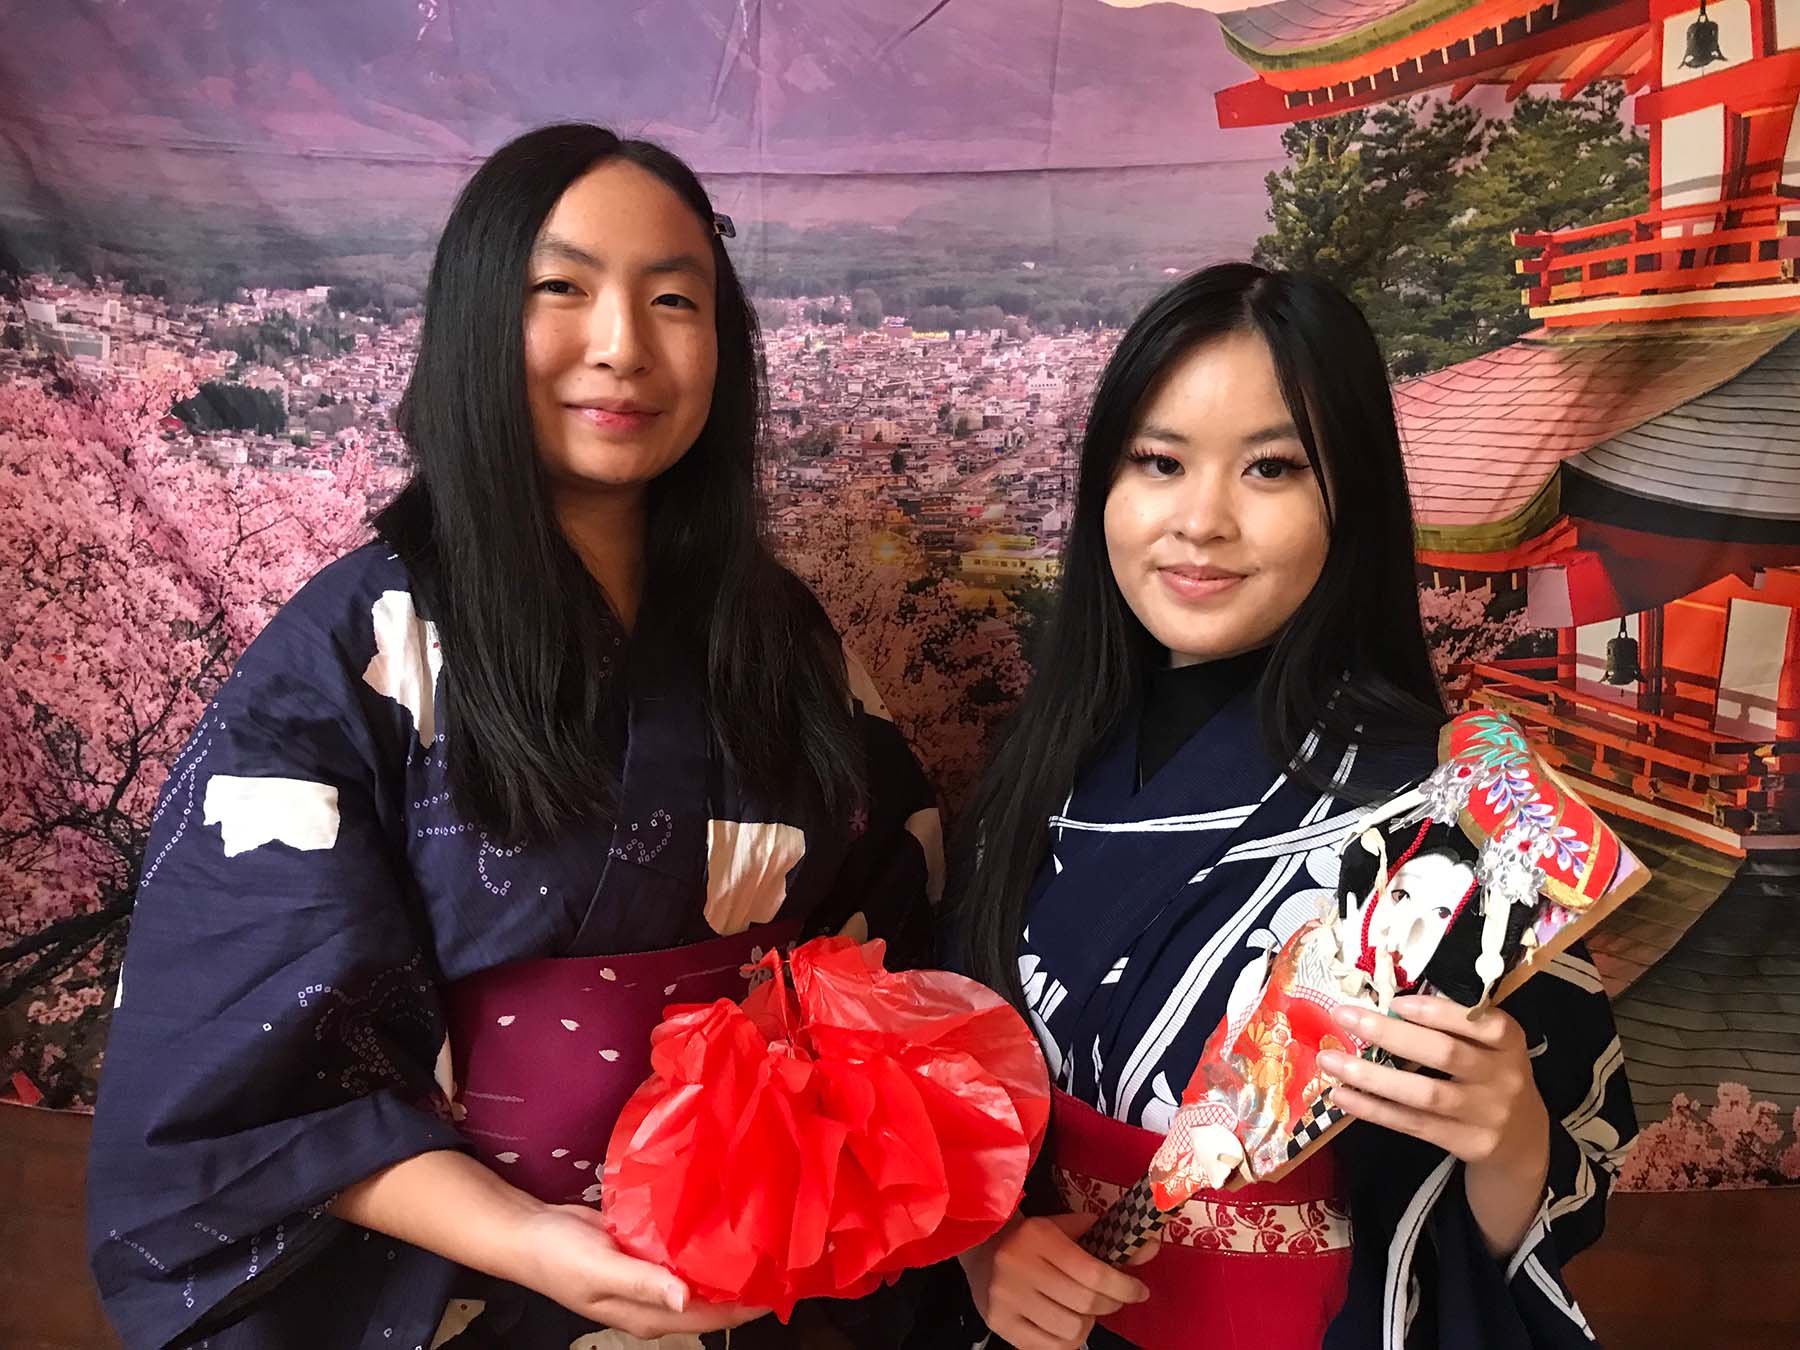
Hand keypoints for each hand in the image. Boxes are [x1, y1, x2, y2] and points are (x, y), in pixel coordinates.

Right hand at [510, 1204, 768, 1338]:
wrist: (528, 1231)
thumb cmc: (558, 1257)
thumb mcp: (598, 1271)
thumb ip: (642, 1283)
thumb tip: (687, 1299)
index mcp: (649, 1315)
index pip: (713, 1316)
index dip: (749, 1304)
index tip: (784, 1282)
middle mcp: (657, 1300)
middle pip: (714, 1298)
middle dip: (748, 1281)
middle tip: (786, 1250)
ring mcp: (652, 1277)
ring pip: (702, 1274)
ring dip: (729, 1260)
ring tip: (767, 1233)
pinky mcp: (647, 1252)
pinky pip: (684, 1251)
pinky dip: (705, 1241)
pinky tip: (725, 1220)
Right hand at [956, 1213, 1150, 1349]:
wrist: (982, 1248)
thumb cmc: (1033, 1238)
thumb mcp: (1068, 1227)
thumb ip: (1109, 1236)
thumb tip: (1150, 1246)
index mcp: (1039, 1237)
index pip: (1093, 1273)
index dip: (1124, 1287)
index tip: (1140, 1291)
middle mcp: (1019, 1267)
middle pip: (1085, 1304)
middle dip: (1111, 1304)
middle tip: (1114, 1299)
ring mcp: (1006, 1299)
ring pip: (1071, 1330)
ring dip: (1088, 1323)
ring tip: (1083, 1310)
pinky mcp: (999, 1324)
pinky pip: (1051, 1347)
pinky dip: (1069, 1340)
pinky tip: (1067, 1324)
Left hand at [1320, 995, 1550, 1253]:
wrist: (1522, 1140)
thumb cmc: (1490, 1075)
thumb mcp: (1490, 1046)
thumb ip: (1454, 1026)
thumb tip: (1385, 1003)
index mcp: (1508, 1041)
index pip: (1481, 1022)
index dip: (1438, 1011)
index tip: (1395, 1001)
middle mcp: (1502, 1076)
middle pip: (1445, 1053)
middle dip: (1390, 1034)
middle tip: (1345, 1016)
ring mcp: (1486, 1113)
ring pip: (1424, 1094)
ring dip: (1371, 1076)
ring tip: (1330, 1061)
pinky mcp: (1466, 1142)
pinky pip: (1413, 1124)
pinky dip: (1374, 1109)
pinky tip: (1343, 1096)